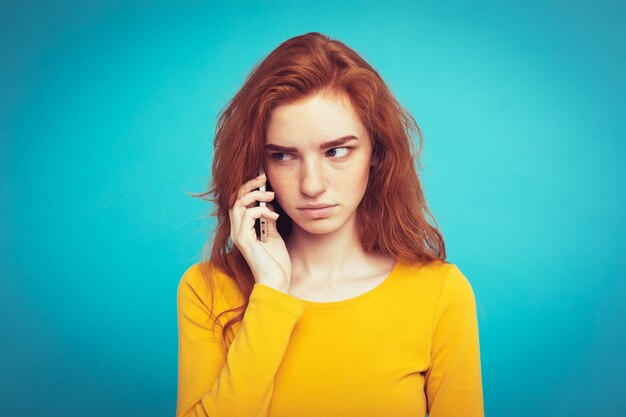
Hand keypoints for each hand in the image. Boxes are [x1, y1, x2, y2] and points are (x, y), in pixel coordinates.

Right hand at [228, 173, 290, 291]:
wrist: (277, 282)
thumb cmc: (277, 262)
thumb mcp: (274, 235)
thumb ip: (268, 220)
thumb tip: (268, 204)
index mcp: (243, 229)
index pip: (239, 201)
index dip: (248, 187)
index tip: (262, 178)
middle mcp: (237, 230)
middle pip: (235, 198)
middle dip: (249, 185)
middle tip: (263, 177)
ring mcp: (238, 235)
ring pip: (238, 204)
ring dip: (255, 195)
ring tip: (270, 195)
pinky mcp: (243, 240)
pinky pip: (247, 215)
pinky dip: (262, 210)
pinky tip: (274, 216)